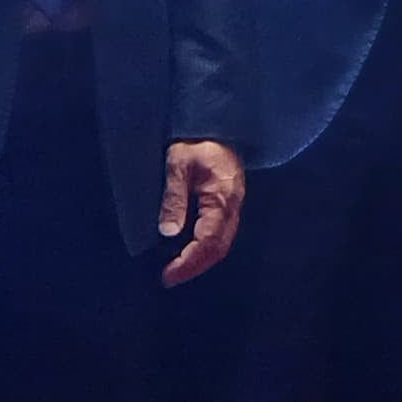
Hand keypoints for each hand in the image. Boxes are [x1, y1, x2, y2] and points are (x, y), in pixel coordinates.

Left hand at [156, 140, 247, 285]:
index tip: (168, 275)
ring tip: (177, 268)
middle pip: (218, 248)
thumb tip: (168, 233)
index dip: (188, 262)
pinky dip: (205, 247)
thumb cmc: (196, 141)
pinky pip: (221, 232)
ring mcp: (233, 204)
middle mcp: (232, 205)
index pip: (207, 241)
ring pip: (222, 242)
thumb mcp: (177, 165)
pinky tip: (189, 249)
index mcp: (221, 197)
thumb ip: (174, 199)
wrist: (215, 123)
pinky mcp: (229, 201)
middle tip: (169, 278)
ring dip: (200, 259)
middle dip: (194, 267)